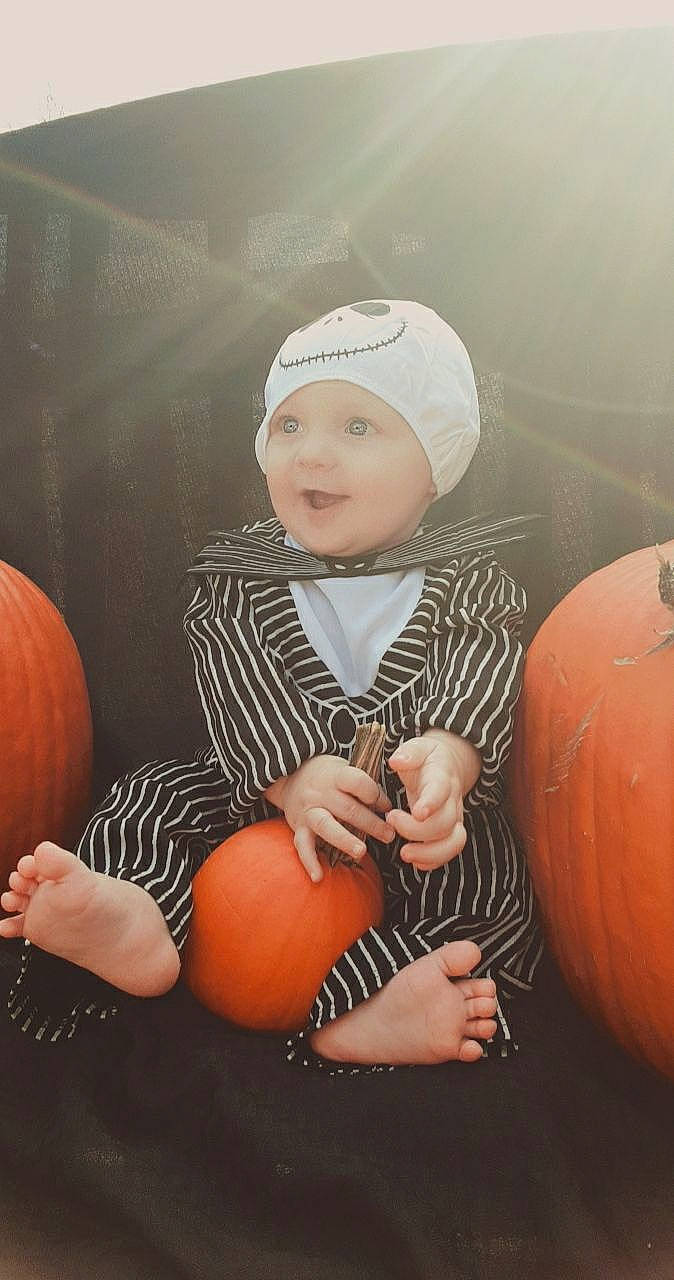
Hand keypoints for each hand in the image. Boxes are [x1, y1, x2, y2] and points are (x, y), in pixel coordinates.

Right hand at [266, 755, 393, 882]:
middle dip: (371, 824)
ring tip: (362, 852)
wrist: (290, 777)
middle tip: (389, 835)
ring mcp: (308, 811)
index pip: (356, 782)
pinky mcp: (298, 827)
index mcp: (336, 776)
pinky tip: (319, 876)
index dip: (374, 794)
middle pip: (348, 809)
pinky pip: (302, 845)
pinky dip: (310, 861)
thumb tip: (387, 807)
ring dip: (345, 840)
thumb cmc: (328, 776)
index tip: (386, 806)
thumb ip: (364, 786)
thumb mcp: (344, 770)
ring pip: (326, 826)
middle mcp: (320, 793)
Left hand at [386, 731, 480, 871]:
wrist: (447, 767)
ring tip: (404, 853)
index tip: (417, 812)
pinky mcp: (450, 832)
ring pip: (453, 842)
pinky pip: (449, 852)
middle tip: (391, 820)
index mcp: (442, 778)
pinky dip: (433, 861)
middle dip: (416, 830)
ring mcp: (454, 818)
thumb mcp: (418, 747)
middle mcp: (452, 801)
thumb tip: (396, 761)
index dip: (432, 803)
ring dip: (429, 853)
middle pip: (444, 823)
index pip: (441, 791)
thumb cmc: (427, 759)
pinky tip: (414, 860)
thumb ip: (409, 753)